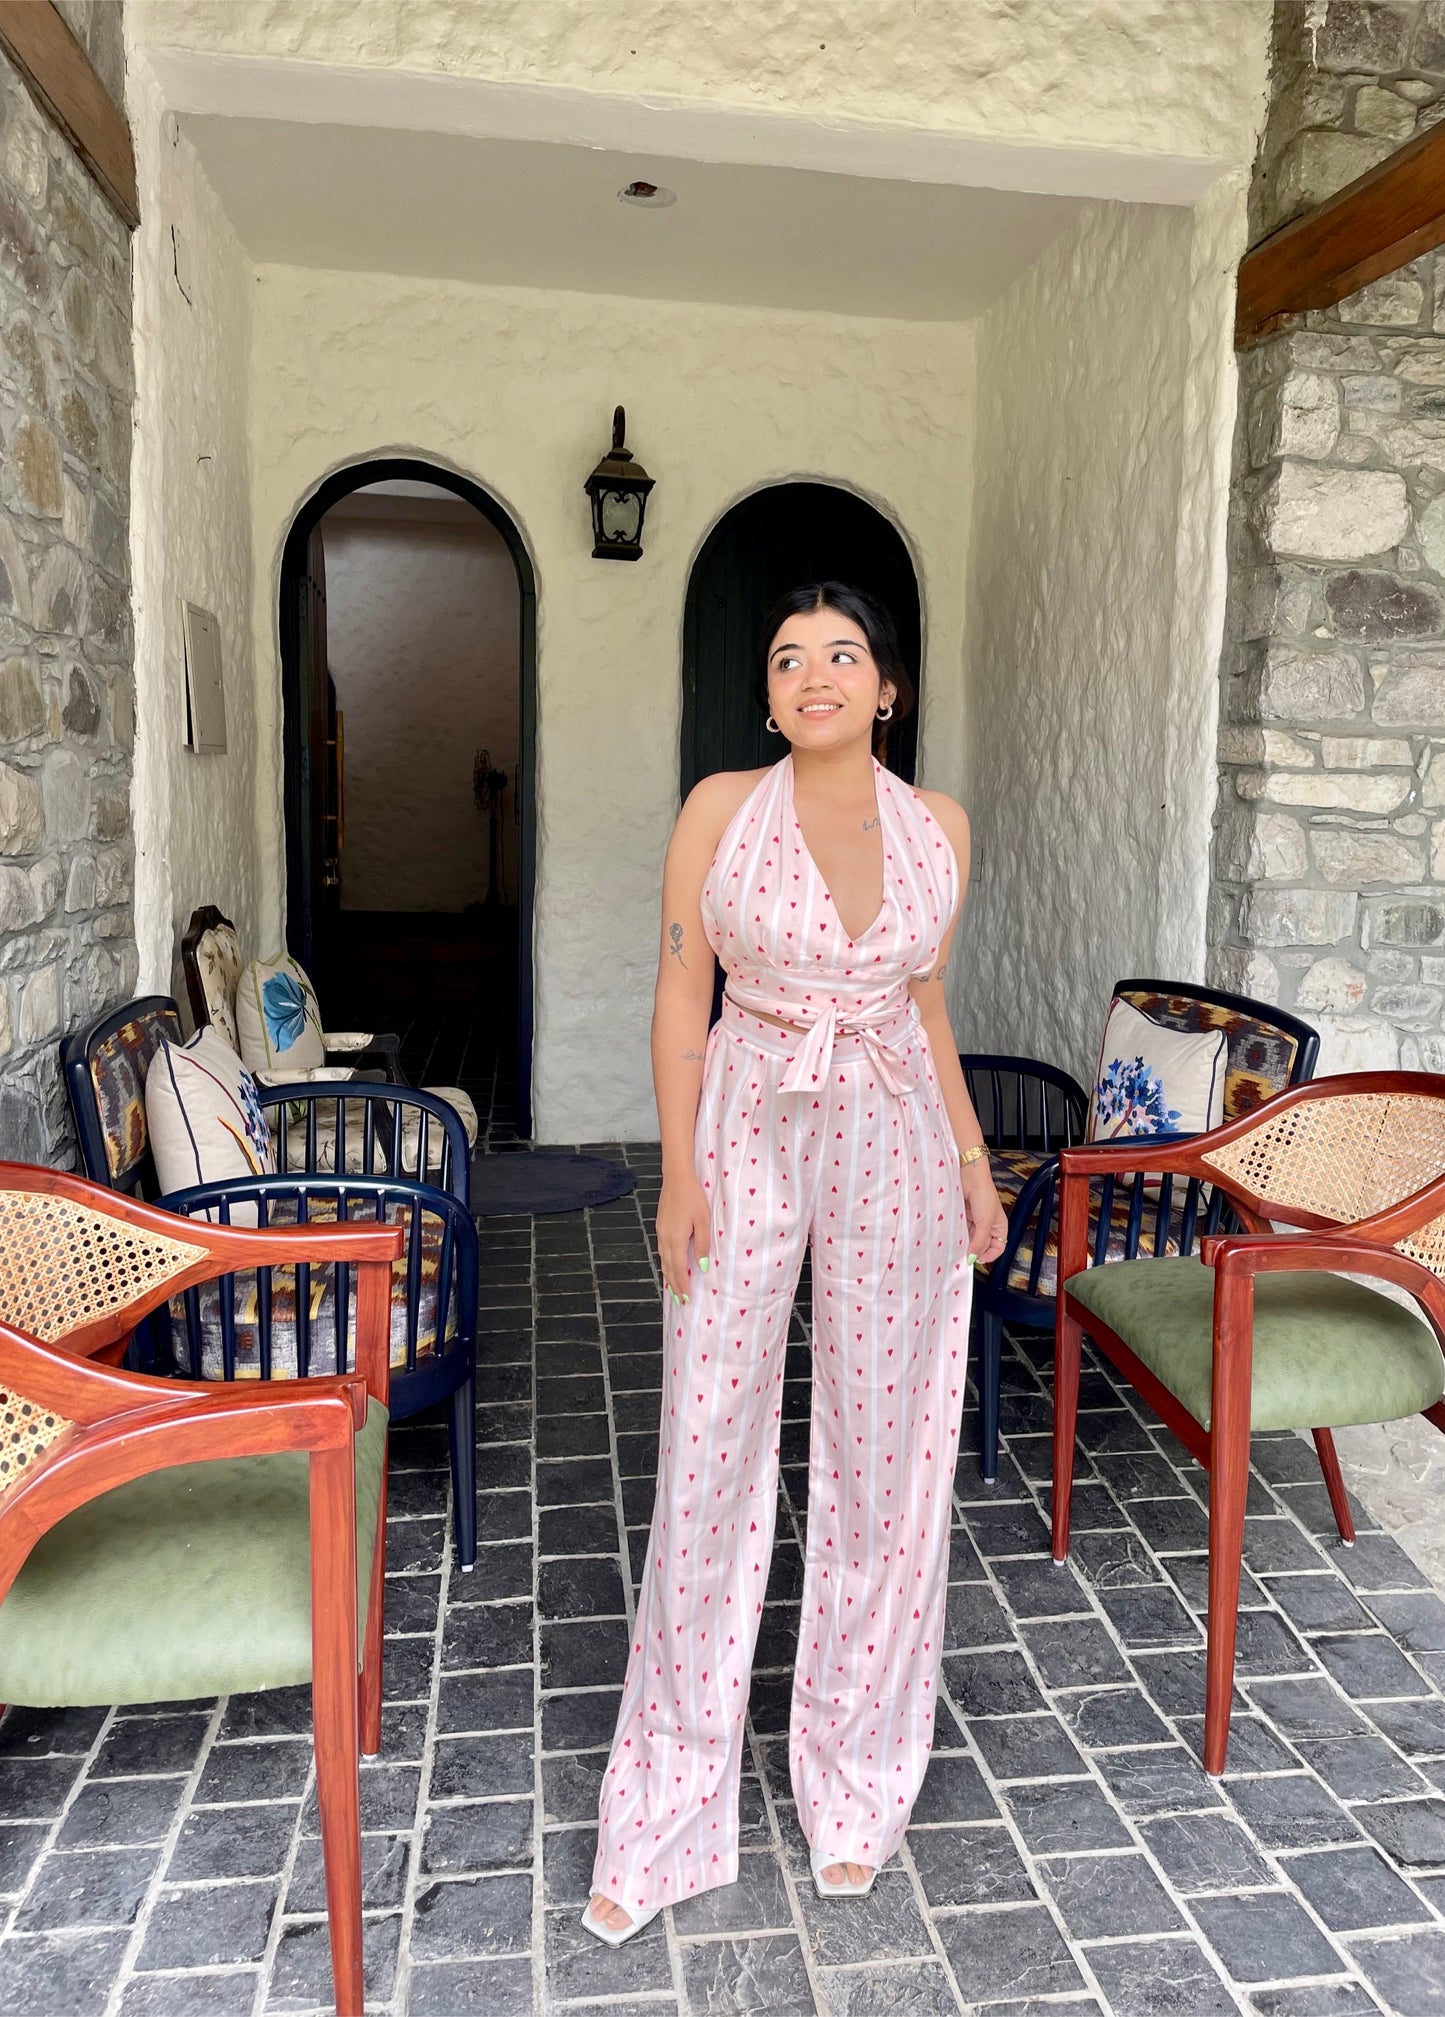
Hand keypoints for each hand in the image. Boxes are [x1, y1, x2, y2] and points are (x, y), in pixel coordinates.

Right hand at [657, 1172, 711, 1303]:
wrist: (676, 1178)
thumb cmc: (693, 1197)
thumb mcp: (703, 1220)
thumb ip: (702, 1243)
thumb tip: (701, 1265)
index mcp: (676, 1238)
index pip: (678, 1268)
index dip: (682, 1284)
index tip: (686, 1298)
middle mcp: (665, 1238)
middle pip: (668, 1267)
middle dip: (674, 1285)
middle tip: (680, 1300)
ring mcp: (660, 1232)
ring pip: (663, 1260)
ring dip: (668, 1276)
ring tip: (673, 1289)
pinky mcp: (660, 1226)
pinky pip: (661, 1251)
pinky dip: (665, 1263)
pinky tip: (668, 1266)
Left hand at [960, 1160, 1007, 1267]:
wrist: (970, 1177)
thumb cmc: (984, 1195)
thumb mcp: (985, 1222)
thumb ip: (979, 1242)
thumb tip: (973, 1258)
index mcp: (999, 1227)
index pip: (998, 1248)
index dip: (989, 1256)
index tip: (977, 1260)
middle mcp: (988, 1225)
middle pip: (982, 1245)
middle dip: (974, 1249)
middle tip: (964, 1254)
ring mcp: (975, 1221)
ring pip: (970, 1238)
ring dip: (964, 1242)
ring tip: (957, 1245)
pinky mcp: (964, 1216)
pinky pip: (961, 1230)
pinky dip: (958, 1234)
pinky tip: (953, 1236)